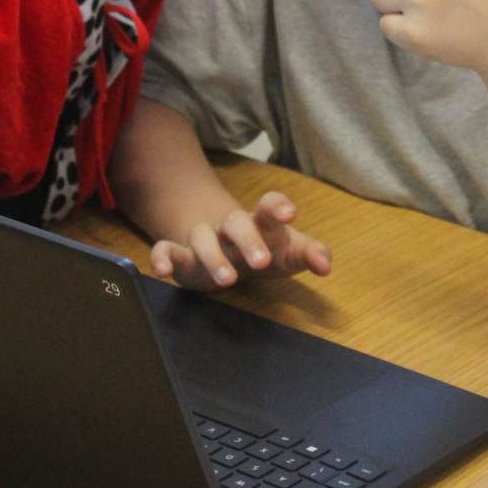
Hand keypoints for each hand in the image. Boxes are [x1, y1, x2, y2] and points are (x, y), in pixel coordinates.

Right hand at [149, 192, 331, 288]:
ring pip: (202, 237)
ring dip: (213, 256)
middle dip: (249, 239)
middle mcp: (231, 228)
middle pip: (236, 222)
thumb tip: (326, 265)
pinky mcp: (182, 255)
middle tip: (262, 261)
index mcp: (261, 223)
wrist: (227, 250)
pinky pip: (165, 249)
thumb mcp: (290, 252)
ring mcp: (205, 239)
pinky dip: (161, 257)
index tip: (289, 214)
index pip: (269, 207)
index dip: (278, 206)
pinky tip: (162, 270)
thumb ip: (311, 254)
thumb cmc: (266, 249)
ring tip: (229, 280)